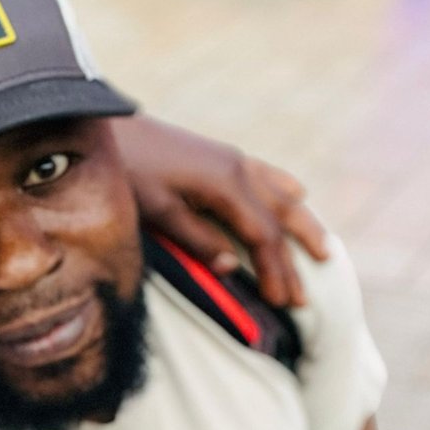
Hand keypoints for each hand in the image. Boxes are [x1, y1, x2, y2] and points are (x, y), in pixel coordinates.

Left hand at [112, 115, 328, 307]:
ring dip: (303, 225)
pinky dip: (286, 189)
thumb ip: (196, 240)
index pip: (263, 236)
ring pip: (282, 194)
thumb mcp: (157, 211)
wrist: (105, 127)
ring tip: (324, 251)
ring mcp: (231, 158)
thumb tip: (232, 269)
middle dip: (295, 259)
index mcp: (226, 184)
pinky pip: (266, 174)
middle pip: (280, 219)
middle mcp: (238, 168)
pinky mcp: (220, 155)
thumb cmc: (127, 170)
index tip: (281, 302)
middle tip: (305, 297)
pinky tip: (298, 194)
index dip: (275, 271)